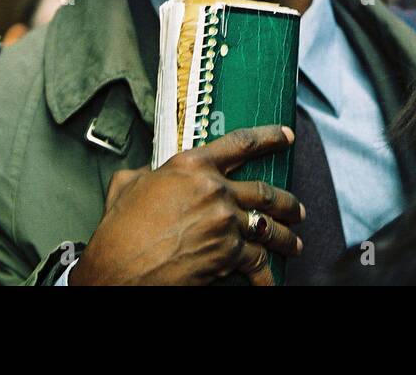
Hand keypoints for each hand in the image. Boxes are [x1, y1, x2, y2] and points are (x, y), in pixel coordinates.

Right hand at [70, 126, 302, 285]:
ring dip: (285, 236)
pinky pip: (257, 261)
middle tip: (296, 209)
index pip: (241, 143)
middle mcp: (214, 189)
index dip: (269, 137)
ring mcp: (225, 222)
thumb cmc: (119, 229)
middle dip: (287, 202)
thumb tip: (149, 173)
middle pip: (264, 190)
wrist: (119, 269)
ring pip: (268, 226)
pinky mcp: (228, 254)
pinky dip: (267, 273)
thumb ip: (147, 172)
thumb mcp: (128, 185)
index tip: (287, 136)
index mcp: (191, 165)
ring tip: (293, 243)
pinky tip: (272, 278)